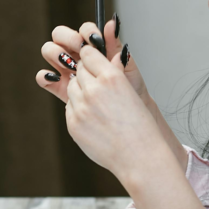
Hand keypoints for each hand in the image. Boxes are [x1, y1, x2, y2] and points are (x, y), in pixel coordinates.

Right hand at [38, 20, 149, 106]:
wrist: (127, 116)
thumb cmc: (130, 90)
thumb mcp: (126, 66)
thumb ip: (115, 47)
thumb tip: (111, 25)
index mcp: (95, 46)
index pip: (84, 30)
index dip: (86, 33)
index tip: (94, 40)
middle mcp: (79, 56)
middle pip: (61, 36)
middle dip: (68, 40)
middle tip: (79, 51)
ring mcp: (67, 70)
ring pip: (50, 52)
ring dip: (57, 55)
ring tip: (70, 66)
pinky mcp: (60, 88)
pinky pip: (44, 78)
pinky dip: (45, 76)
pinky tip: (57, 78)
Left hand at [65, 45, 165, 182]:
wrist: (137, 154)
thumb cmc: (139, 125)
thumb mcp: (131, 91)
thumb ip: (114, 73)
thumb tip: (111, 57)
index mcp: (111, 77)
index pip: (88, 54)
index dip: (90, 58)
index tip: (92, 63)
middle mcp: (93, 90)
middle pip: (77, 71)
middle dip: (84, 75)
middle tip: (95, 85)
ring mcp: (80, 108)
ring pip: (71, 89)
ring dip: (79, 92)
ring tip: (96, 103)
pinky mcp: (73, 124)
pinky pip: (69, 108)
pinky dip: (77, 110)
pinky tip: (92, 118)